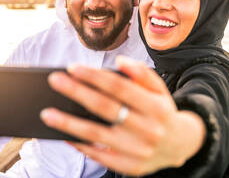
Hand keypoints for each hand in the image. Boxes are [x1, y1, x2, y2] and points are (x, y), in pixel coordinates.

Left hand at [40, 56, 205, 175]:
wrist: (180, 145)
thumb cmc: (161, 111)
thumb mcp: (159, 89)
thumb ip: (141, 73)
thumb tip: (119, 62)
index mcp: (155, 106)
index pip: (119, 87)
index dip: (95, 77)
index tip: (72, 68)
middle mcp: (148, 129)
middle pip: (105, 108)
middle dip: (77, 92)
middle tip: (54, 81)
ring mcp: (138, 151)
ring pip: (97, 134)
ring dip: (69, 123)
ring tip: (47, 113)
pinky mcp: (130, 167)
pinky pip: (99, 155)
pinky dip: (80, 145)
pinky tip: (63, 134)